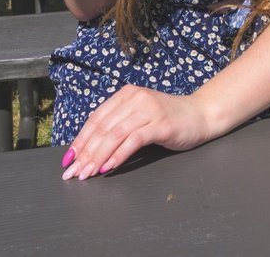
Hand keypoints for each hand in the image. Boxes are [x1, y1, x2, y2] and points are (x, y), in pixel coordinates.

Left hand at [59, 84, 213, 180]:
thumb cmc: (167, 119)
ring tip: (87, 174)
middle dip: (85, 152)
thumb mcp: (139, 116)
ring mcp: (150, 109)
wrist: (201, 114)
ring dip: (98, 156)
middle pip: (103, 127)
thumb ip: (118, 125)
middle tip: (74, 173)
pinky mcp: (161, 124)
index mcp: (127, 94)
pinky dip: (118, 155)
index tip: (68, 159)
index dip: (80, 139)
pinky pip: (134, 140)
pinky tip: (108, 168)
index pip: (96, 117)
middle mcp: (137, 98)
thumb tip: (88, 149)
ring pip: (115, 134)